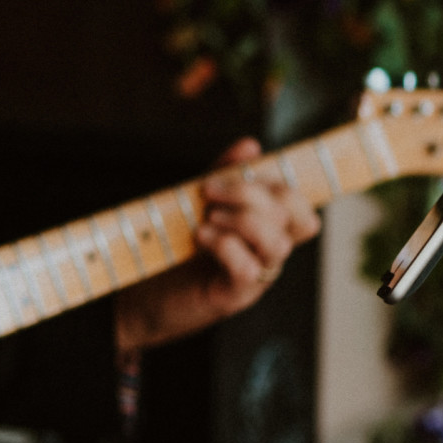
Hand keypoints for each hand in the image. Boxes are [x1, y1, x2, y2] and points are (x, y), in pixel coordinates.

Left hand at [112, 138, 320, 351]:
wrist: (142, 293)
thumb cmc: (174, 246)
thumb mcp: (199, 201)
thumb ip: (225, 174)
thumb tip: (251, 145)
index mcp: (266, 229)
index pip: (301, 206)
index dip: (278, 184)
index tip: (237, 176)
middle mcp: (268, 254)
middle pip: (295, 217)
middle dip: (252, 194)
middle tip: (210, 191)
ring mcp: (256, 278)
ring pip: (278, 243)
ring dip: (242, 220)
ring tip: (208, 218)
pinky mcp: (233, 297)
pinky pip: (249, 269)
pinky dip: (224, 245)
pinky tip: (200, 237)